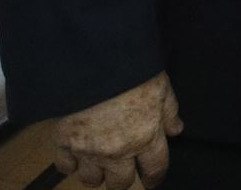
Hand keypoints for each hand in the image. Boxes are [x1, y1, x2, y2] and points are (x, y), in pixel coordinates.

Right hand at [53, 71, 182, 188]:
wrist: (92, 61)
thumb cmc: (131, 70)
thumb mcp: (161, 86)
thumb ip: (169, 111)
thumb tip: (176, 129)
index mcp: (146, 137)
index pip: (155, 169)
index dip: (154, 177)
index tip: (151, 180)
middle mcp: (118, 151)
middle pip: (120, 183)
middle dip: (121, 178)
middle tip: (121, 169)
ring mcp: (89, 149)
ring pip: (91, 180)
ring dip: (96, 173)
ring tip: (97, 160)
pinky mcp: (64, 142)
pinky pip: (65, 167)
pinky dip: (70, 164)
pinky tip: (75, 153)